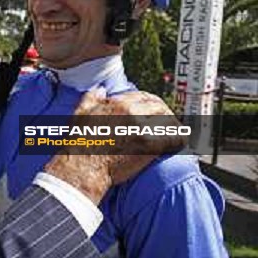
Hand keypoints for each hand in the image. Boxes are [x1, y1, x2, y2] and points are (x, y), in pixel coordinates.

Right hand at [44, 88, 185, 204]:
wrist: (83, 167)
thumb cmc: (79, 143)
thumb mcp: (80, 113)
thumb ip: (92, 97)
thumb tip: (101, 90)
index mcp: (117, 103)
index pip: (144, 96)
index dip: (152, 103)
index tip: (155, 111)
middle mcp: (132, 112)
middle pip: (160, 106)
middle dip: (165, 113)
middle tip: (167, 123)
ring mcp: (142, 128)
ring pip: (169, 120)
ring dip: (172, 127)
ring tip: (172, 135)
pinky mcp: (149, 145)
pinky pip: (174, 138)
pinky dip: (178, 141)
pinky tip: (175, 146)